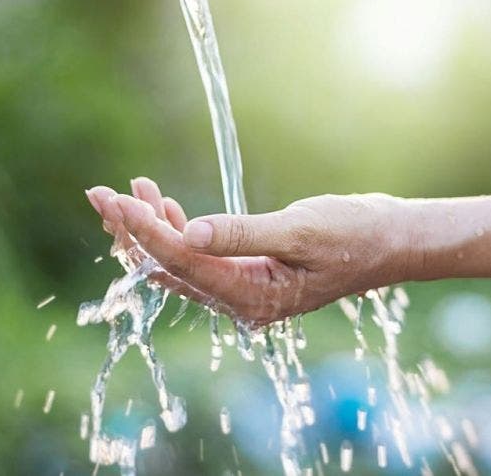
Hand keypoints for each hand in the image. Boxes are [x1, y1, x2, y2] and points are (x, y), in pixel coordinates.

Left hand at [86, 178, 413, 324]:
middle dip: (132, 232)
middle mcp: (240, 301)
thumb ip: (242, 233)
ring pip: (178, 264)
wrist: (391, 241)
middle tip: (99, 194)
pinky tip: (162, 202)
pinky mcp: (245, 273)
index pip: (182, 264)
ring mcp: (241, 290)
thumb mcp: (301, 230)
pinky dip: (176, 229)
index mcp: (253, 297)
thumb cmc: (356, 234)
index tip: (114, 200)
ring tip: (128, 189)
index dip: (144, 231)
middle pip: (168, 270)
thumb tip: (186, 232)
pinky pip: (197, 257)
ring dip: (150, 228)